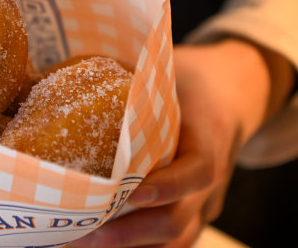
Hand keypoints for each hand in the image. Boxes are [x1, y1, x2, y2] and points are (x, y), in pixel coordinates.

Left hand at [71, 38, 293, 246]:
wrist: (231, 94)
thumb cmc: (192, 81)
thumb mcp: (171, 71)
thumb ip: (134, 76)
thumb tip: (66, 68)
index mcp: (209, 138)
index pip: (198, 171)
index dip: (167, 186)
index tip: (130, 192)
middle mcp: (209, 181)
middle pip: (179, 221)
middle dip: (131, 233)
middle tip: (86, 233)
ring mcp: (202, 201)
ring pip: (175, 238)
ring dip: (130, 246)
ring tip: (81, 243)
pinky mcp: (192, 210)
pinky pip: (170, 240)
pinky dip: (138, 246)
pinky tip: (100, 242)